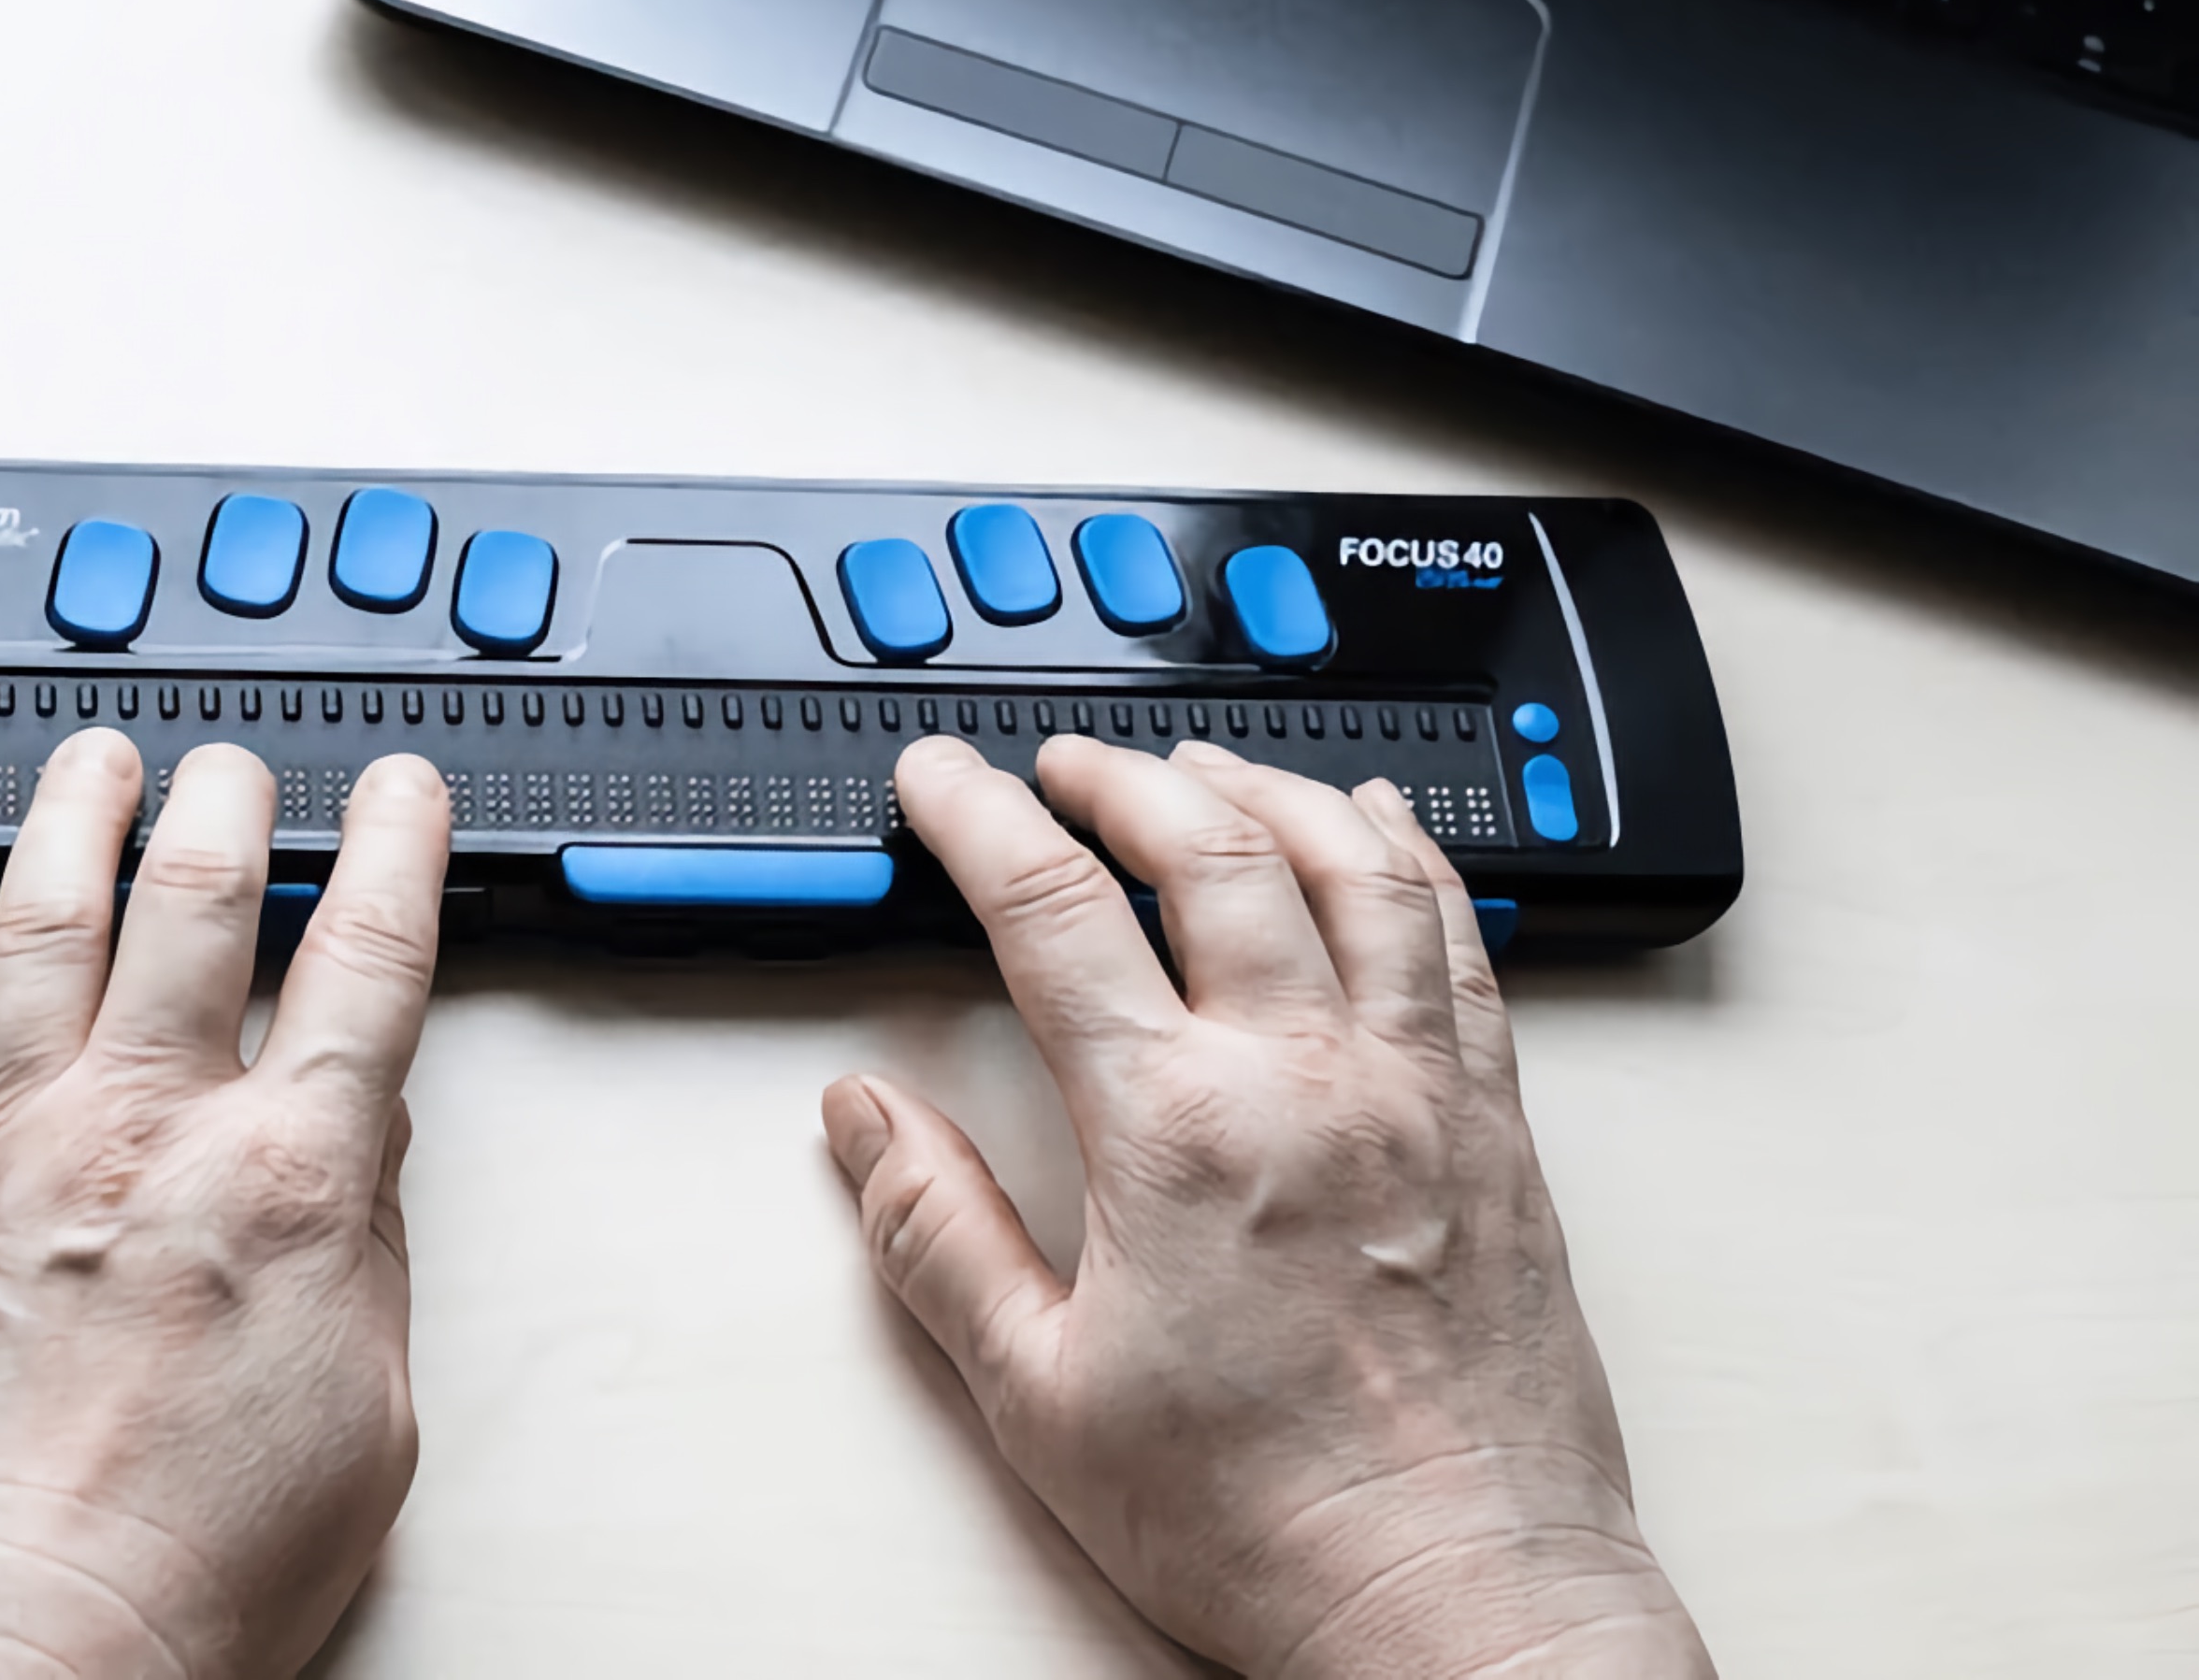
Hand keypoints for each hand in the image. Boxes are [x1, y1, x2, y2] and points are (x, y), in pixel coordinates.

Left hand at [0, 732, 453, 1679]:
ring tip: (97, 755)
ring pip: (39, 917)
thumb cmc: (181, 1584)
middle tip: (243, 767)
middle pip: (198, 904)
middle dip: (233, 805)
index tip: (403, 795)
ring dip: (76, 815)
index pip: (369, 963)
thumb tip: (367, 1150)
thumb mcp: (368, 1427)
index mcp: (283, 1184)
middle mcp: (140, 1130)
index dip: (399, 852)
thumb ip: (370, 1259)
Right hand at [823, 736, 1710, 1679]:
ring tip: (1203, 766)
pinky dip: (1408, 857)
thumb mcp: (1040, 1397)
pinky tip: (1376, 831)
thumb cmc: (1268, 1521)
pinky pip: (1460, 941)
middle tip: (1059, 766)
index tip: (941, 781)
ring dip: (1264, 790)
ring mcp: (1418, 1090)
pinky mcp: (1497, 1127)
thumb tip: (864, 1119)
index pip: (1052, 910)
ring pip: (1349, 867)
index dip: (979, 818)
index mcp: (1178, 1131)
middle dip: (1116, 779)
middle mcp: (1308, 1078)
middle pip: (1209, 848)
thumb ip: (937, 1235)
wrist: (1460, 1601)